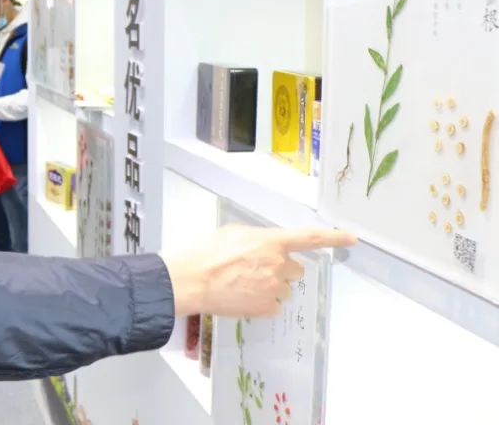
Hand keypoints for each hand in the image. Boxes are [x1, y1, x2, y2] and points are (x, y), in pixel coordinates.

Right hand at [160, 225, 356, 317]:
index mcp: (270, 242)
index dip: (334, 237)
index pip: (310, 238)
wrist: (189, 280)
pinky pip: (274, 305)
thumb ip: (257, 238)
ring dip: (271, 286)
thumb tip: (266, 246)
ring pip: (285, 289)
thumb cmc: (204, 253)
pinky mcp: (266, 308)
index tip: (352, 238)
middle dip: (280, 269)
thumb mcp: (232, 233)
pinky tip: (242, 296)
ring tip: (244, 284)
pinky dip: (263, 302)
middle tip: (254, 269)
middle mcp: (277, 264)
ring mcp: (273, 288)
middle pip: (295, 269)